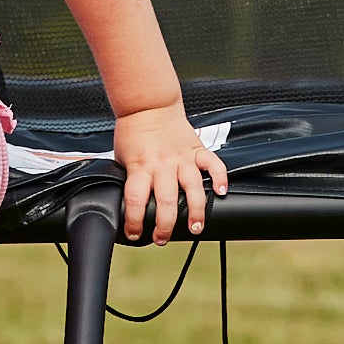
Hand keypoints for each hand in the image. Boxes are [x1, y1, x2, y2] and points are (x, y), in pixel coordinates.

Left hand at [114, 102, 228, 244]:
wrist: (148, 105)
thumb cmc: (132, 132)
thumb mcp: (121, 158)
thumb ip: (128, 179)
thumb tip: (126, 204)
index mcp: (140, 166)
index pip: (136, 199)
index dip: (134, 221)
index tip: (134, 233)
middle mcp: (162, 164)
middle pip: (166, 200)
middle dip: (165, 224)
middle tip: (163, 238)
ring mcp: (181, 157)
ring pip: (192, 187)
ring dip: (195, 210)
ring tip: (195, 227)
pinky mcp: (196, 149)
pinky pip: (213, 164)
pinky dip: (220, 177)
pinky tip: (222, 192)